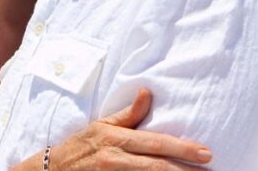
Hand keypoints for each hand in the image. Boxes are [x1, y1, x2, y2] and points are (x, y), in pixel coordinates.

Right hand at [12, 89, 212, 169]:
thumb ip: (128, 114)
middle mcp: (114, 159)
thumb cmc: (80, 146)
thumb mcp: (101, 125)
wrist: (52, 170)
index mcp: (115, 139)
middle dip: (186, 170)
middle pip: (157, 166)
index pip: (154, 144)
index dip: (181, 149)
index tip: (205, 153)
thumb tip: (147, 93)